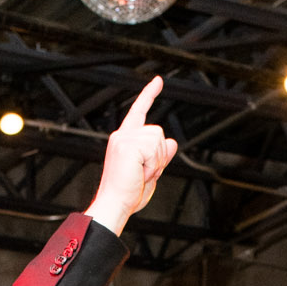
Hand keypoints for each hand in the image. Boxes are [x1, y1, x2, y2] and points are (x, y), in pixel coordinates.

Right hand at [86, 77, 177, 234]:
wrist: (114, 204)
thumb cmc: (127, 193)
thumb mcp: (151, 172)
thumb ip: (161, 156)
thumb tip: (172, 141)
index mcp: (125, 140)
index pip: (138, 111)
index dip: (148, 95)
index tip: (158, 81)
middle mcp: (122, 136)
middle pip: (157, 132)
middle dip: (158, 155)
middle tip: (144, 173)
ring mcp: (123, 139)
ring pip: (157, 138)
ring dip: (155, 160)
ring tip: (140, 174)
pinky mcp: (127, 145)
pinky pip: (154, 148)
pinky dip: (152, 164)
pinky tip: (139, 173)